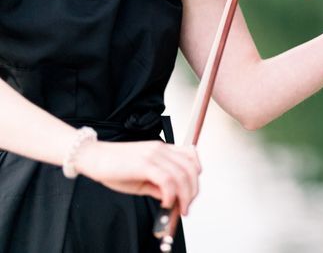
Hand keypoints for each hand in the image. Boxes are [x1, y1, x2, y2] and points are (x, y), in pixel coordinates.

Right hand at [74, 140, 200, 215]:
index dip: (195, 177)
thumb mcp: (140, 178)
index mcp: (162, 149)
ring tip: (178, 208)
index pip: (191, 158)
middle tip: (186, 206)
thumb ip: (157, 186)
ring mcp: (153, 155)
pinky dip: (170, 194)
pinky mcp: (144, 163)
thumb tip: (172, 197)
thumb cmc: (113, 167)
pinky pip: (166, 179)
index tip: (190, 194)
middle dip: (192, 191)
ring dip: (184, 195)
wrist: (91, 156)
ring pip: (181, 174)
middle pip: (190, 168)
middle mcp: (161, 149)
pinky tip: (165, 202)